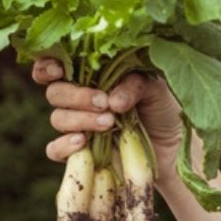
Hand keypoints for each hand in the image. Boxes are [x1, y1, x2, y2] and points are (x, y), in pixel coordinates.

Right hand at [33, 60, 183, 171]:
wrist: (173, 147)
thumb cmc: (162, 109)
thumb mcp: (155, 89)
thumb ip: (134, 85)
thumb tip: (112, 100)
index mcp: (91, 76)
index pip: (55, 66)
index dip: (47, 66)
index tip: (59, 70)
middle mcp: (79, 100)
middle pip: (55, 93)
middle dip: (76, 97)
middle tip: (103, 103)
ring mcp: (77, 127)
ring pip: (57, 119)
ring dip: (80, 119)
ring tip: (109, 123)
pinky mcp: (79, 154)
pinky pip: (55, 150)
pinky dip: (64, 145)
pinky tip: (83, 142)